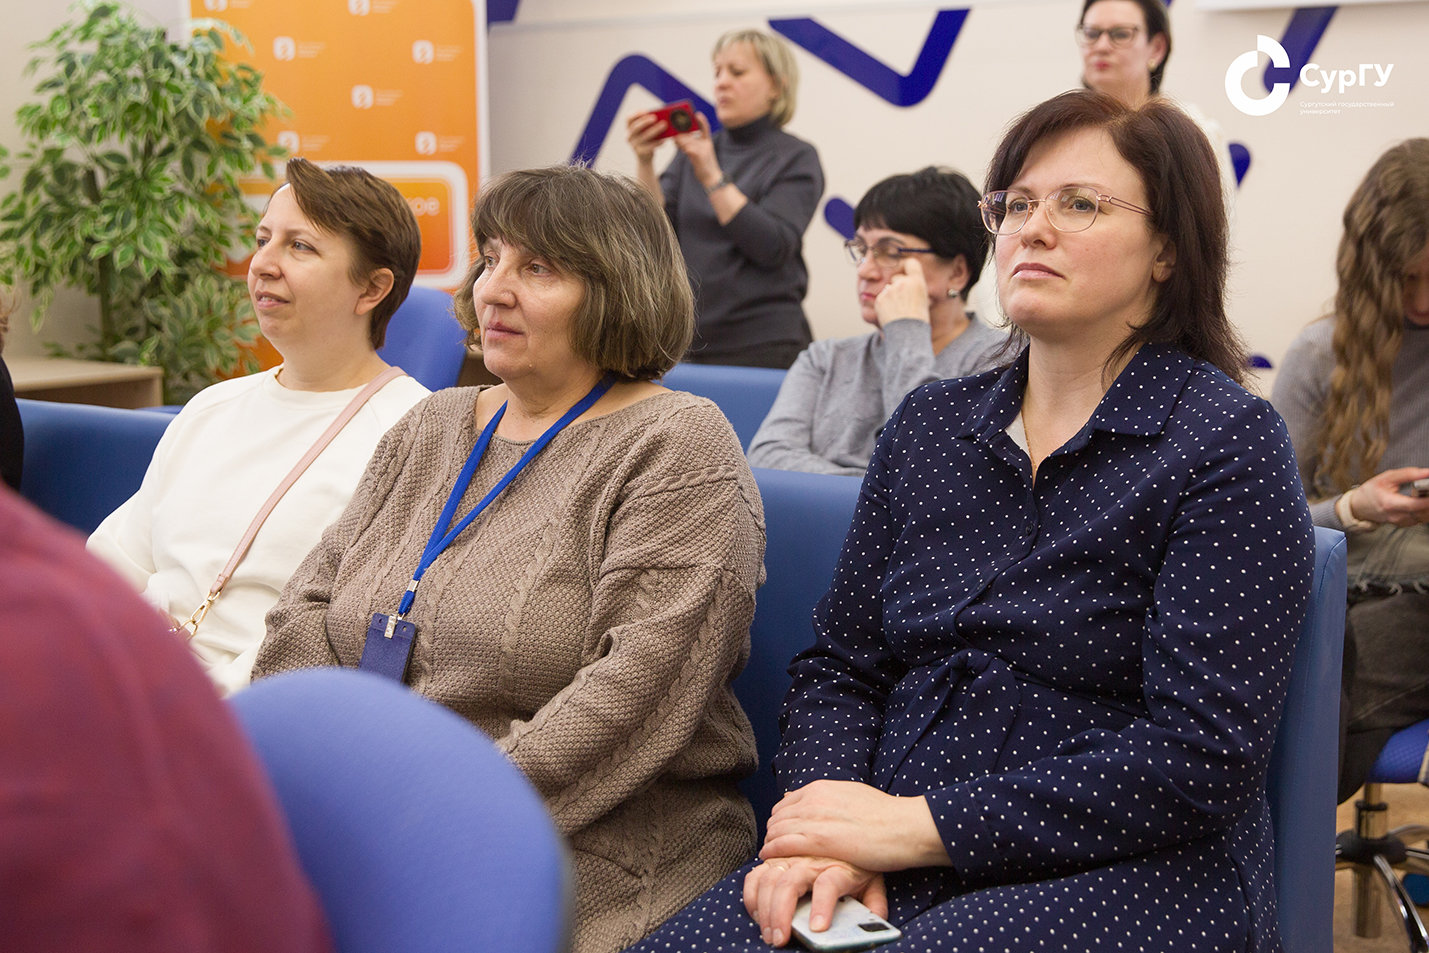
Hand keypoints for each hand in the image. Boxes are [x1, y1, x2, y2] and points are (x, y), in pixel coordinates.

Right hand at [625, 110, 665, 162]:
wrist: (644, 158)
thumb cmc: (647, 140)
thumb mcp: (646, 131)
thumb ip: (650, 124)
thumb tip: (662, 117)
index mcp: (629, 128)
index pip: (629, 119)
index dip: (636, 114)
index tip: (645, 111)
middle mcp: (629, 136)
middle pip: (635, 127)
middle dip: (645, 121)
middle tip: (655, 118)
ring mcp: (634, 145)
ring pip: (644, 136)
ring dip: (654, 130)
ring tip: (664, 125)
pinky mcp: (640, 152)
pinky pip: (650, 146)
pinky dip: (658, 142)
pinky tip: (664, 140)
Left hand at [673, 111, 721, 187]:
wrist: (711, 178)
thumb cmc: (704, 165)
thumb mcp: (702, 153)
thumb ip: (693, 145)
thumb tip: (679, 138)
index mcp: (708, 142)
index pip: (705, 128)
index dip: (702, 120)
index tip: (697, 114)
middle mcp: (706, 144)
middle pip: (692, 132)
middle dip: (682, 130)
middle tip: (673, 127)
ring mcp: (702, 149)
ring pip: (687, 139)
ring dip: (679, 139)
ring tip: (674, 138)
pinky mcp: (697, 155)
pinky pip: (686, 147)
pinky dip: (680, 145)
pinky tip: (677, 145)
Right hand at [742, 856, 885, 947]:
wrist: (847, 832)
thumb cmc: (857, 864)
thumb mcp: (873, 882)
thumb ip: (874, 905)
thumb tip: (874, 926)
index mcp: (838, 868)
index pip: (828, 885)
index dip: (822, 906)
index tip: (817, 928)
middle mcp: (811, 861)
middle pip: (789, 884)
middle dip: (780, 914)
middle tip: (780, 940)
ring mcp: (790, 858)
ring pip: (769, 880)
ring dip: (764, 909)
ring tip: (769, 934)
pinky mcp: (775, 859)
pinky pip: (755, 874)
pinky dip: (751, 894)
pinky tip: (757, 914)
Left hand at [762, 779, 949, 872]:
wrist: (904, 827)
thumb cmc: (886, 816)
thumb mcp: (853, 796)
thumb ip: (832, 799)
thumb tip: (820, 802)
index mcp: (822, 788)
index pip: (786, 803)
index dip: (781, 820)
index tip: (782, 833)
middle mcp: (814, 800)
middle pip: (778, 816)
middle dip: (773, 832)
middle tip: (774, 847)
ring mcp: (815, 819)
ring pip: (777, 830)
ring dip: (771, 843)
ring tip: (771, 857)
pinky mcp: (819, 840)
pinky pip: (782, 844)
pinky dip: (773, 851)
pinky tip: (772, 859)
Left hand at [873, 257, 931, 327]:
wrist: (907, 333)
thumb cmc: (918, 319)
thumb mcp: (923, 299)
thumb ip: (914, 287)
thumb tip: (909, 281)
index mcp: (917, 282)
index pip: (911, 263)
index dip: (908, 267)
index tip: (906, 271)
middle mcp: (903, 283)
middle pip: (897, 277)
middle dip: (898, 285)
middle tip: (903, 300)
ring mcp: (890, 290)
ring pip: (888, 288)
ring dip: (891, 295)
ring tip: (897, 309)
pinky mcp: (880, 299)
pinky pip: (881, 297)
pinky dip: (884, 304)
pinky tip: (890, 313)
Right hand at [1346, 467, 1428, 526]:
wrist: (1359, 506)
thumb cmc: (1371, 491)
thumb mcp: (1386, 478)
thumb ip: (1408, 474)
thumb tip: (1426, 472)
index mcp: (1389, 504)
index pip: (1415, 504)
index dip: (1428, 499)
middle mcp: (1396, 516)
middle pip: (1423, 512)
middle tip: (1427, 489)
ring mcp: (1401, 522)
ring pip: (1424, 517)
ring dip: (1428, 506)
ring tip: (1424, 494)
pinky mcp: (1404, 524)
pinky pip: (1421, 519)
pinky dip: (1424, 510)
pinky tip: (1421, 502)